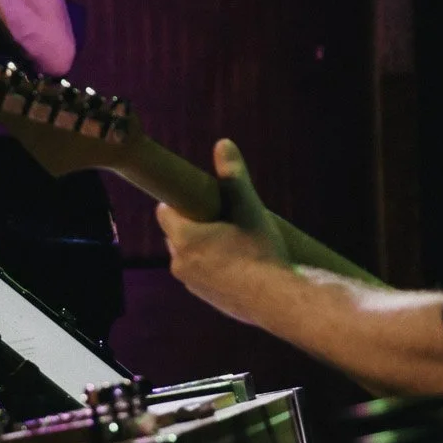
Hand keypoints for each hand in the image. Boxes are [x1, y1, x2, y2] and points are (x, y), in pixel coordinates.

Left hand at [156, 140, 290, 322]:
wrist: (277, 299)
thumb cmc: (261, 251)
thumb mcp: (248, 208)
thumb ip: (233, 176)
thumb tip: (223, 143)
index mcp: (183, 238)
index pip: (165, 212)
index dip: (181, 204)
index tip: (199, 201)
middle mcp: (179, 263)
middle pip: (176, 235)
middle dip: (193, 227)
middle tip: (221, 221)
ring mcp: (191, 284)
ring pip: (189, 257)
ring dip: (202, 249)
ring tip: (232, 244)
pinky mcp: (205, 299)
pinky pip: (201, 276)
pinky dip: (212, 269)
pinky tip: (236, 266)